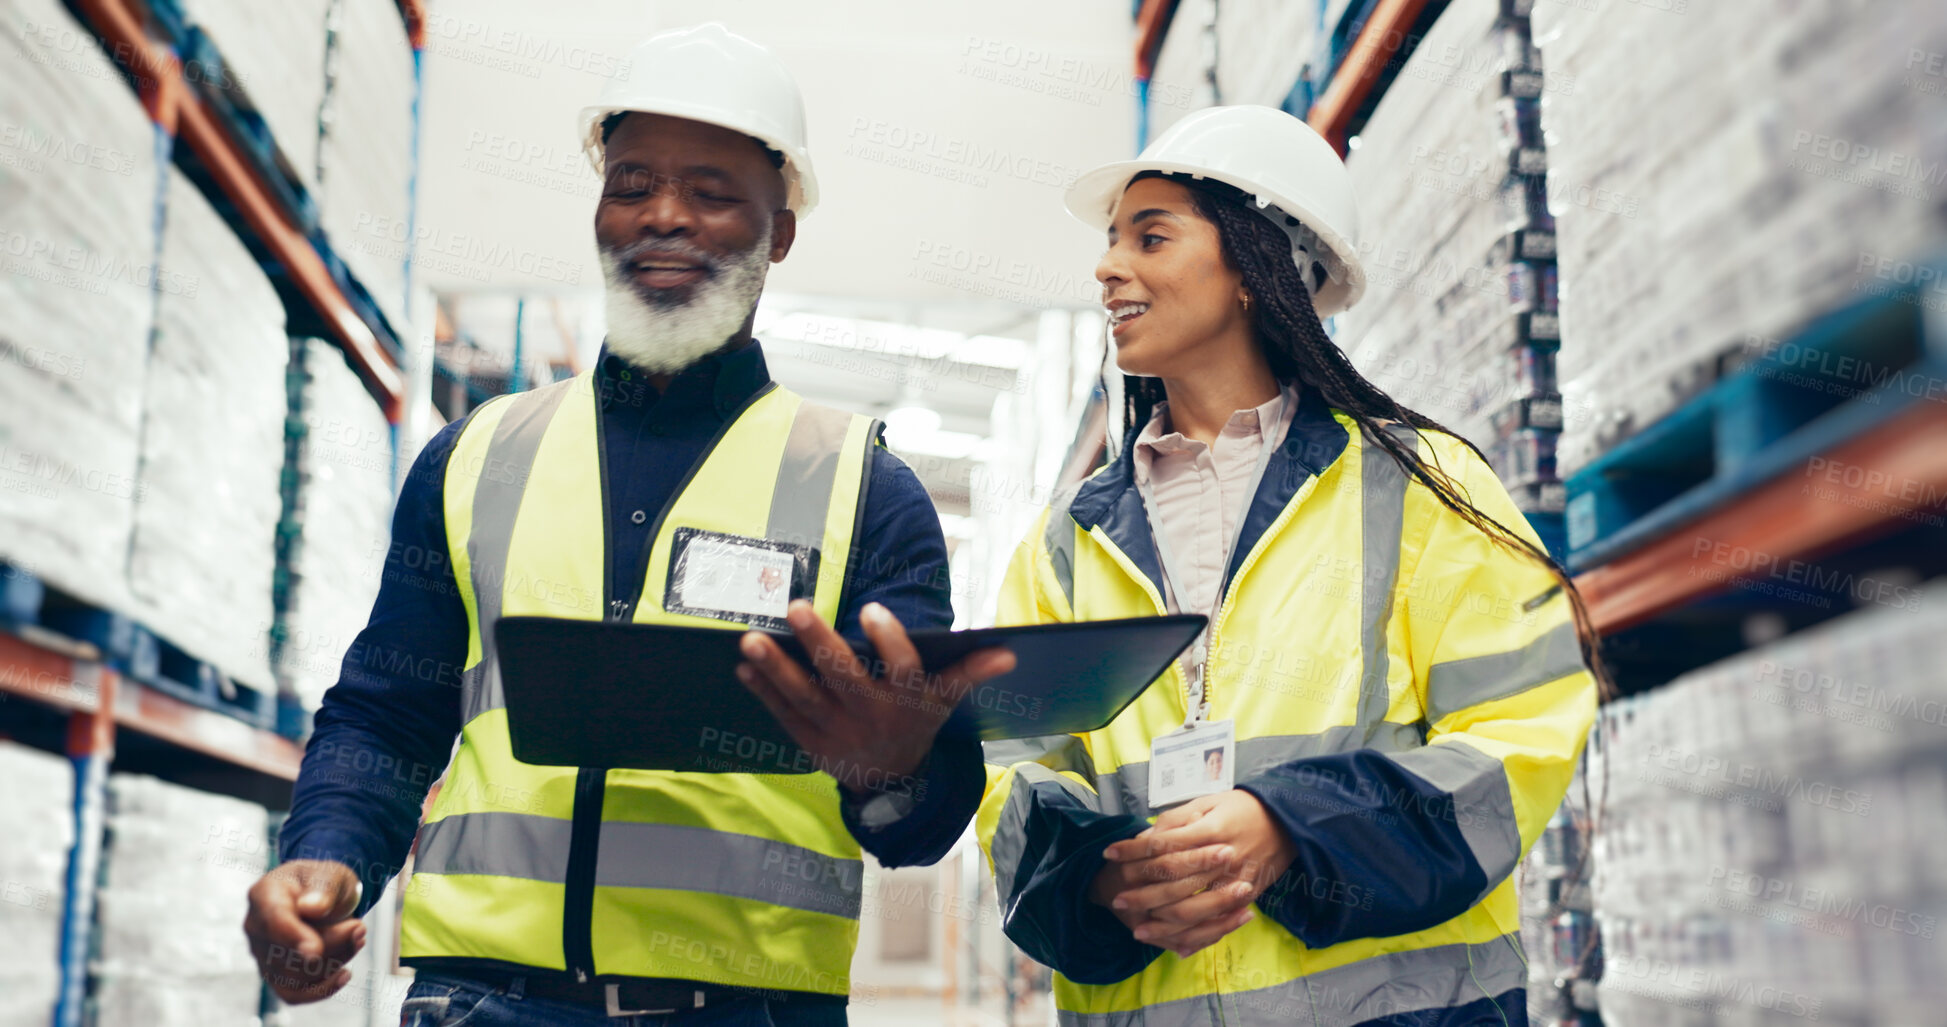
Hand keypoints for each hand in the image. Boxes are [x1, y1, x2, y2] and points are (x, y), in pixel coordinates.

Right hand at [243, 859, 364, 1002]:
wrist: (323, 897)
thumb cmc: (323, 882)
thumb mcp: (330, 873)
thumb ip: (323, 888)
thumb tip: (312, 908)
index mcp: (264, 894)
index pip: (273, 921)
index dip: (293, 937)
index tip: (315, 951)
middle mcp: (255, 927)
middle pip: (288, 951)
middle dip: (332, 943)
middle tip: (360, 928)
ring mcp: (262, 954)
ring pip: (296, 974)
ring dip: (335, 960)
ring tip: (357, 937)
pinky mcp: (275, 975)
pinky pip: (293, 994)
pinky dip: (321, 989)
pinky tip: (344, 974)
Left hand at [737, 600, 1014, 796]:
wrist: (890, 784)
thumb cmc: (917, 724)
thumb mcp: (945, 702)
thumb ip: (970, 672)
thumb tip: (1008, 651)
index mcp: (907, 701)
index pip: (904, 670)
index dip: (889, 641)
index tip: (870, 610)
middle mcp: (872, 716)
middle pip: (844, 678)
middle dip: (819, 643)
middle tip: (796, 606)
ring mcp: (838, 732)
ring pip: (805, 698)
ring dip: (776, 669)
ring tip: (751, 640)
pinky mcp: (811, 743)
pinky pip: (784, 715)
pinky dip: (763, 692)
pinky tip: (743, 666)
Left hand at [1101, 790, 1296, 956]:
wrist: (1288, 820)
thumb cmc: (1241, 808)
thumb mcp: (1208, 802)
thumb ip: (1177, 821)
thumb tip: (1145, 838)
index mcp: (1211, 830)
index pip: (1163, 845)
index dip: (1133, 850)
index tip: (1109, 853)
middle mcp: (1223, 858)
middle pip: (1174, 882)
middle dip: (1142, 893)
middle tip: (1117, 899)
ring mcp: (1236, 881)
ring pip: (1193, 910)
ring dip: (1162, 924)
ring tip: (1137, 929)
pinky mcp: (1247, 897)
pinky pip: (1218, 924)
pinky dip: (1195, 937)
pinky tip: (1174, 946)